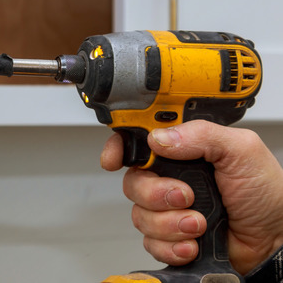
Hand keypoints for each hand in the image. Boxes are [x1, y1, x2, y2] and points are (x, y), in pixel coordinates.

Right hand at [101, 120, 282, 273]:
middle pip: (133, 182)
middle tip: (184, 196)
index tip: (114, 159)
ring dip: (169, 223)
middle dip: (155, 194)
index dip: (120, 148)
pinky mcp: (171, 237)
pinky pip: (150, 242)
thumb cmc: (268, 196)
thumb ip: (201, 134)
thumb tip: (160, 138)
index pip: (139, 141)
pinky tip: (193, 243)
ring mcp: (170, 210)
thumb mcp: (242, 151)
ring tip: (199, 223)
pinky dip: (171, 245)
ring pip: (140, 215)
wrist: (277, 242)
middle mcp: (172, 178)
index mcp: (184, 151)